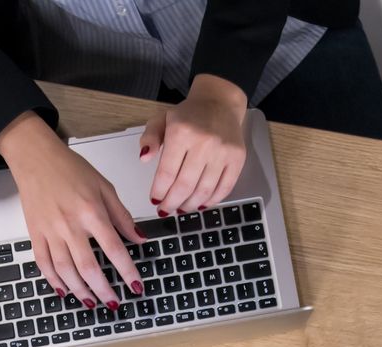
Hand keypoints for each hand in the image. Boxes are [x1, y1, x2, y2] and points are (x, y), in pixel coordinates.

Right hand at [0, 114, 144, 309]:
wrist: (35, 157)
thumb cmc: (69, 169)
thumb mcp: (104, 187)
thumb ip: (122, 216)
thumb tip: (139, 239)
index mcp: (91, 211)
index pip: (114, 248)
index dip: (127, 271)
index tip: (136, 286)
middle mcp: (69, 224)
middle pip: (88, 267)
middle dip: (103, 289)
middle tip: (114, 303)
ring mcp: (50, 231)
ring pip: (65, 270)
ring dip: (80, 291)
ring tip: (92, 303)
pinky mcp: (35, 233)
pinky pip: (43, 263)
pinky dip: (53, 280)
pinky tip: (64, 291)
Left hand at [140, 75, 249, 215]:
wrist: (219, 103)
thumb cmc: (189, 115)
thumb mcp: (161, 119)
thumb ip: (149, 138)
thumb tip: (144, 158)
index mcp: (181, 132)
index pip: (167, 172)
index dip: (159, 191)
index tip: (155, 199)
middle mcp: (203, 143)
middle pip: (185, 186)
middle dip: (172, 203)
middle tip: (166, 209)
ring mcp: (223, 152)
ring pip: (204, 191)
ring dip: (190, 205)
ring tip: (181, 208)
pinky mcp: (237, 159)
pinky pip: (224, 188)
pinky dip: (211, 200)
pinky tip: (201, 204)